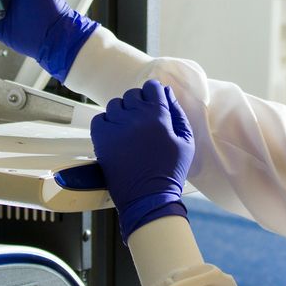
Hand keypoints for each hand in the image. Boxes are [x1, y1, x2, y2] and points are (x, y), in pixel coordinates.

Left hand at [91, 80, 194, 240]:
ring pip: (115, 104)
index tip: (153, 102)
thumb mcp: (186, 141)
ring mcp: (116, 127)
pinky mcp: (101, 139)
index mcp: (158, 116)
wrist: (148, 198)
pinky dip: (106, 123)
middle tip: (143, 120)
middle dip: (139, 103)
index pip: (152, 87)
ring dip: (122, 112)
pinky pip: (99, 118)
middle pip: (133, 94)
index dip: (154, 93)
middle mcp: (135, 117)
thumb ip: (178, 114)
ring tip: (129, 128)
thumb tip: (167, 94)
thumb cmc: (170, 171)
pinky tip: (116, 134)